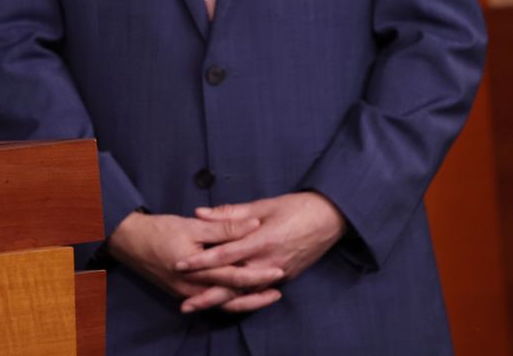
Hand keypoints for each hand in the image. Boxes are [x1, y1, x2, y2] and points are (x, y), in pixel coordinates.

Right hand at [107, 209, 284, 314]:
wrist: (127, 241)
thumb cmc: (158, 230)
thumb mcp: (192, 225)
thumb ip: (224, 227)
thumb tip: (253, 225)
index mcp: (196, 269)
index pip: (234, 276)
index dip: (258, 274)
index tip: (278, 270)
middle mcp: (192, 287)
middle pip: (231, 297)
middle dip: (256, 295)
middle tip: (278, 290)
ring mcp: (186, 294)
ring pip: (221, 303)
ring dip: (244, 301)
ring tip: (264, 296)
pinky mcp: (182, 294)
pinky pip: (209, 301)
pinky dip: (227, 300)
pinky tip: (238, 295)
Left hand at [173, 192, 348, 311]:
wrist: (332, 219)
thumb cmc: (296, 207)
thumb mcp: (262, 206)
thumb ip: (230, 213)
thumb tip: (200, 213)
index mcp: (262, 240)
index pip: (225, 255)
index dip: (201, 261)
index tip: (180, 265)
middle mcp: (269, 261)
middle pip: (234, 283)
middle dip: (208, 294)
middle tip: (184, 303)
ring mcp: (279, 272)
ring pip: (246, 292)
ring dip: (223, 300)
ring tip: (200, 305)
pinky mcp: (285, 277)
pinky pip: (259, 290)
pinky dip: (241, 297)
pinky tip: (225, 301)